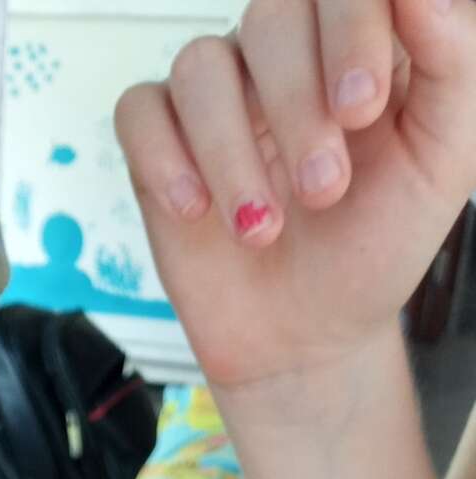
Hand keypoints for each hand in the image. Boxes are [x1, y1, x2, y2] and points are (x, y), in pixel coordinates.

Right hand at [116, 0, 475, 389]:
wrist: (309, 340)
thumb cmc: (374, 248)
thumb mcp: (442, 163)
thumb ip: (453, 64)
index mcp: (356, 42)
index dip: (350, 28)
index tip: (361, 109)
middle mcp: (283, 54)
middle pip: (269, 15)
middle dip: (297, 106)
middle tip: (324, 190)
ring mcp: (218, 96)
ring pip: (200, 66)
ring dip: (232, 153)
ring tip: (264, 228)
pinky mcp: (160, 145)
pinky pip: (140, 113)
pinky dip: (166, 160)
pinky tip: (197, 210)